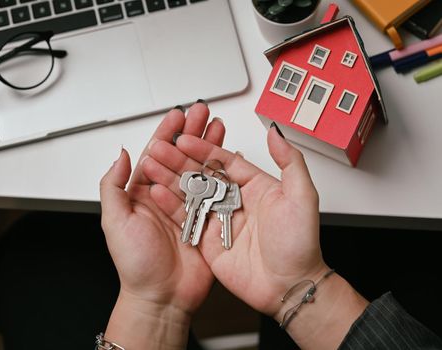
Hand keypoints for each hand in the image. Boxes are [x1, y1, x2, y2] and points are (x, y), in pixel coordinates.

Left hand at [100, 103, 224, 315]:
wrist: (161, 297)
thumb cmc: (135, 265)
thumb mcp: (114, 222)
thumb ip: (113, 186)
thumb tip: (121, 155)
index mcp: (141, 194)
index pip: (155, 154)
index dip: (166, 133)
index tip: (177, 115)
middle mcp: (165, 197)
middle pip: (180, 156)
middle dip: (191, 132)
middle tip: (202, 111)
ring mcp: (186, 207)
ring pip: (199, 168)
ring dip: (208, 146)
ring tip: (217, 126)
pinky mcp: (205, 219)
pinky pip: (214, 191)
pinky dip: (221, 173)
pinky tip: (228, 157)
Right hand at [143, 124, 328, 316]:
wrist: (289, 287)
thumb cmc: (299, 245)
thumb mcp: (302, 197)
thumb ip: (290, 161)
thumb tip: (276, 133)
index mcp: (254, 186)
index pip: (224, 161)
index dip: (203, 148)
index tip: (185, 138)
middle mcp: (234, 201)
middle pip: (202, 174)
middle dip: (180, 160)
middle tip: (160, 148)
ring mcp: (219, 220)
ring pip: (190, 194)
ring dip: (170, 178)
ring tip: (151, 164)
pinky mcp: (207, 240)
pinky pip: (186, 218)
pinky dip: (170, 205)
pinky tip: (156, 192)